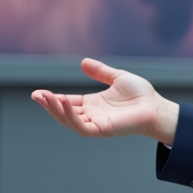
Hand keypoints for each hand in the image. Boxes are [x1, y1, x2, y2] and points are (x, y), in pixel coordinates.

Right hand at [32, 58, 178, 144]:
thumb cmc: (140, 95)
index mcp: (93, 104)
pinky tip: (65, 102)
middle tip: (36, 95)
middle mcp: (92, 115)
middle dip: (49, 105)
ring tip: (45, 98)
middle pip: (64, 112)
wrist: (156, 107)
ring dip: (56, 110)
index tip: (39, 93)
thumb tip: (83, 62)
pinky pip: (82, 126)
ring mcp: (96, 123)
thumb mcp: (117, 78)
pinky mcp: (102, 130)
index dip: (53, 98)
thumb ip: (100, 72)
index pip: (68, 102)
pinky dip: (71, 116)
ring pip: (69, 120)